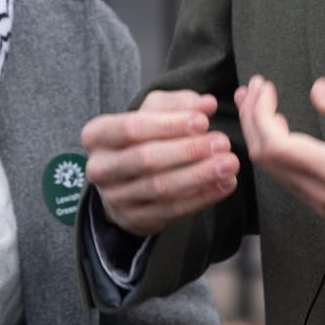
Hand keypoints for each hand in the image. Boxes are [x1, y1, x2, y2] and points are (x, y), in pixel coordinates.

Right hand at [82, 89, 239, 236]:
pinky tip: (224, 184)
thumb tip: (206, 104)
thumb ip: (178, 104)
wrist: (123, 181)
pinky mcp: (134, 220)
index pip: (131, 128)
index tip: (202, 121)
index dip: (169, 125)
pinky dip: (202, 197)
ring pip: (161, 187)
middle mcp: (100, 168)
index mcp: (96, 135)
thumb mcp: (152, 112)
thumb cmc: (139, 138)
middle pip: (145, 159)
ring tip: (228, 164)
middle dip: (188, 151)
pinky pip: (172, 210)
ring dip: (199, 175)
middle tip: (222, 143)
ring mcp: (115, 198)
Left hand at [238, 75, 324, 269]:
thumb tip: (318, 89)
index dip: (260, 113)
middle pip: (266, 159)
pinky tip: (280, 135)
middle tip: (253, 89)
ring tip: (258, 106)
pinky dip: (276, 154)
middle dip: (252, 119)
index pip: (276, 145)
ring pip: (275, 173)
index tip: (264, 87)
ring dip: (260, 136)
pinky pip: (291, 182)